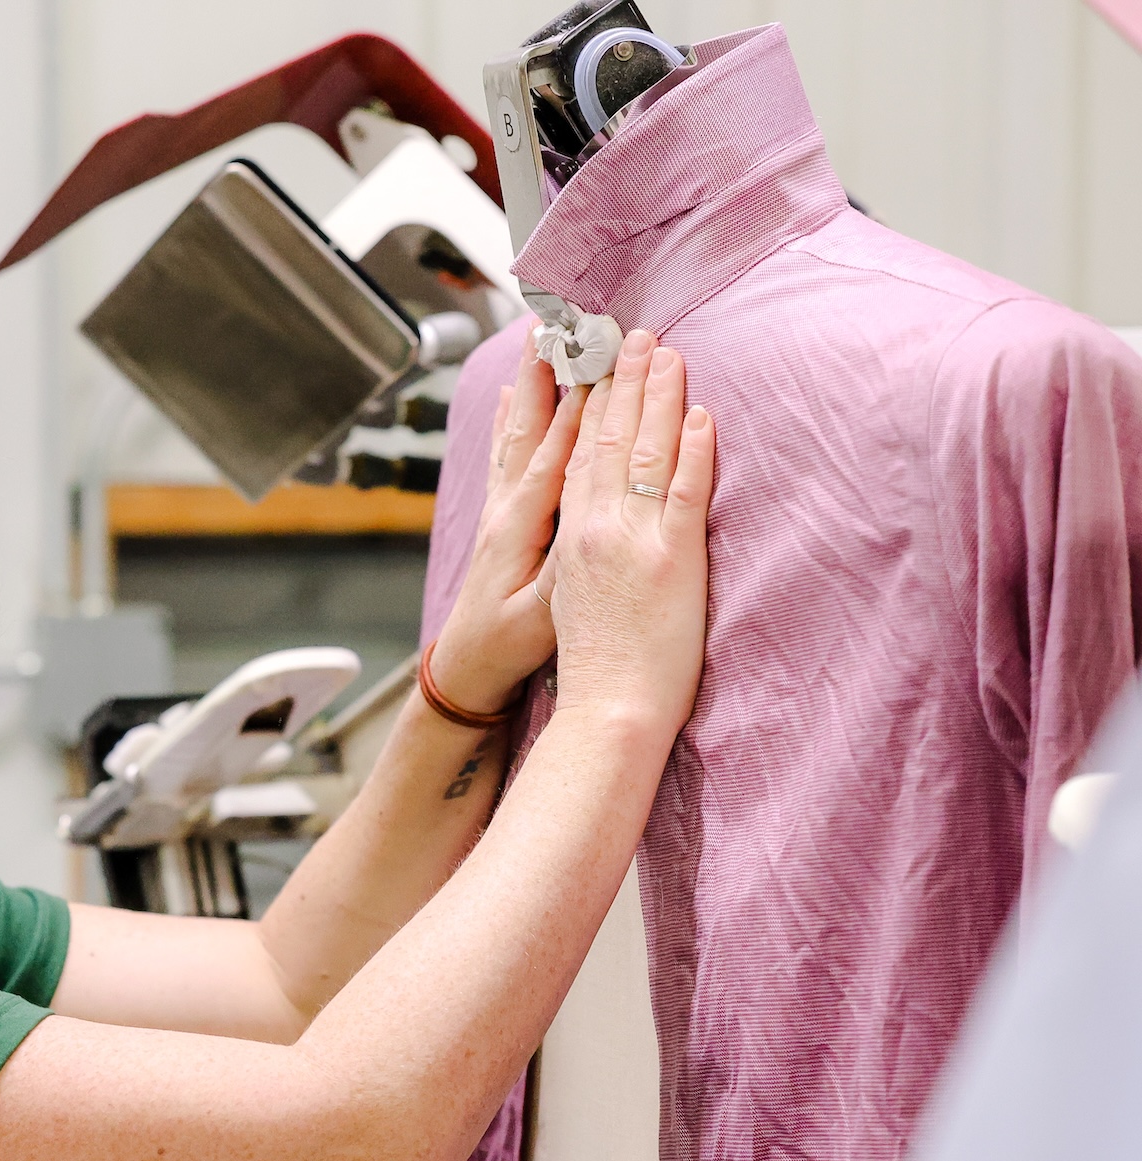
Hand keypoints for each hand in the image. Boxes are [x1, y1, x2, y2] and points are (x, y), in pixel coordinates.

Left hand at [427, 331, 588, 714]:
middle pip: (528, 428)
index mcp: (520, 526)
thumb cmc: (507, 647)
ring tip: (536, 341)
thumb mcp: (542, 617)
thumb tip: (590, 525)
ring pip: (514, 433)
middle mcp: (505, 508)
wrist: (465, 670)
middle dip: (546, 376)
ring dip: (529, 387)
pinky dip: (512, 418)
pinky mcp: (497, 519)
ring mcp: (498, 510)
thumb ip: (565, 570)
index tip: (598, 362)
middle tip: (556, 325)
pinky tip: (512, 396)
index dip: (577, 409)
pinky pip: (506, 453)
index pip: (554, 455)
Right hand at [548, 328, 713, 735]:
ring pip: (645, 454)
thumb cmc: (597, 673)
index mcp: (572, 542)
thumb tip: (601, 536)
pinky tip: (701, 415)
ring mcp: (634, 543)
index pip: (579, 457)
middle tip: (632, 335)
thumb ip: (585, 562)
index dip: (588, 407)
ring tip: (666, 353)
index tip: (594, 367)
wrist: (607, 713)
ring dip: (657, 397)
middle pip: (609, 442)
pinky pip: (686, 493)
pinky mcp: (673, 561)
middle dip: (621, 383)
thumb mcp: (571, 605)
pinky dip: (694, 451)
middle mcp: (597, 532)